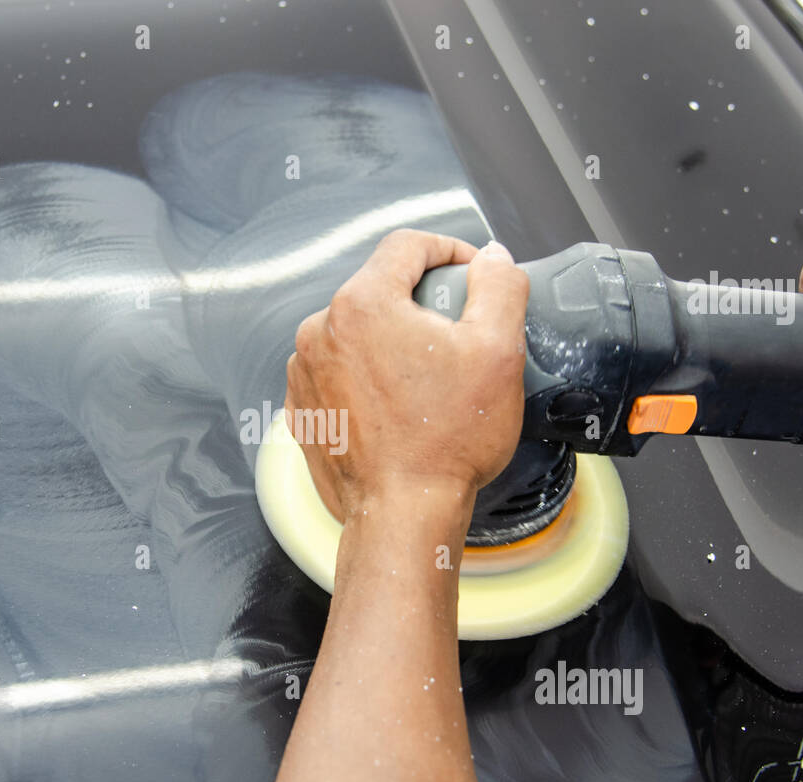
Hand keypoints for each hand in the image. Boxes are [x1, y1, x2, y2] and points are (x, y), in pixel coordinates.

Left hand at [284, 229, 528, 521]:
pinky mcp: (304, 408)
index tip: (470, 272)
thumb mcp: (496, 351)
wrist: (402, 515)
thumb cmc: (446, 442)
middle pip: (379, 290)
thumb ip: (499, 287)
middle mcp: (320, 331)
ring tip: (428, 380)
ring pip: (357, 332)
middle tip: (458, 337)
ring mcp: (305, 372)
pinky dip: (367, 377)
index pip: (406, 246)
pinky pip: (339, 372)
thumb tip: (492, 259)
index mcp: (361, 304)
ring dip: (391, 342)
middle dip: (420, 303)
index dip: (448, 250)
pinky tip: (399, 407)